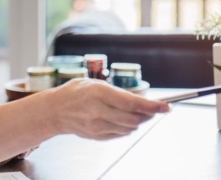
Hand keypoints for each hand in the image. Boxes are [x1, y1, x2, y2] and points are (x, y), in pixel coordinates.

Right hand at [37, 79, 168, 139]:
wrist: (54, 111)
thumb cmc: (75, 93)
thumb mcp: (94, 84)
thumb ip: (117, 93)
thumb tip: (141, 103)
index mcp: (97, 93)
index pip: (131, 103)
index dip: (151, 106)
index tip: (166, 107)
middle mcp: (97, 111)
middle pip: (133, 118)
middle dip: (146, 115)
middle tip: (151, 109)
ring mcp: (96, 126)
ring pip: (129, 128)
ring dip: (136, 121)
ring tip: (131, 112)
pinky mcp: (96, 136)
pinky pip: (120, 134)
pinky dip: (125, 127)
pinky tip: (118, 119)